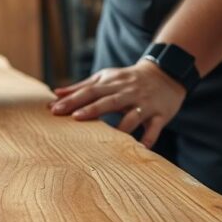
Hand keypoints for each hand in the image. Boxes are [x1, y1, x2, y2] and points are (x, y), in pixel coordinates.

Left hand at [48, 60, 185, 147]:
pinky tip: (140, 148)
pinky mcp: (160, 114)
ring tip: (107, 138)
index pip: (90, 91)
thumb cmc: (128, 79)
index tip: (55, 109)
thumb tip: (55, 93)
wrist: (166, 73)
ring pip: (133, 115)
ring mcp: (145, 103)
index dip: (73, 100)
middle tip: (74, 118)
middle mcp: (128, 92)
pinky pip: (155, 127)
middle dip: (92, 109)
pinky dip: (149, 138)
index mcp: (112, 83)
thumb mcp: (106, 78)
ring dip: (121, 126)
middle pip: (109, 100)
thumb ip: (81, 87)